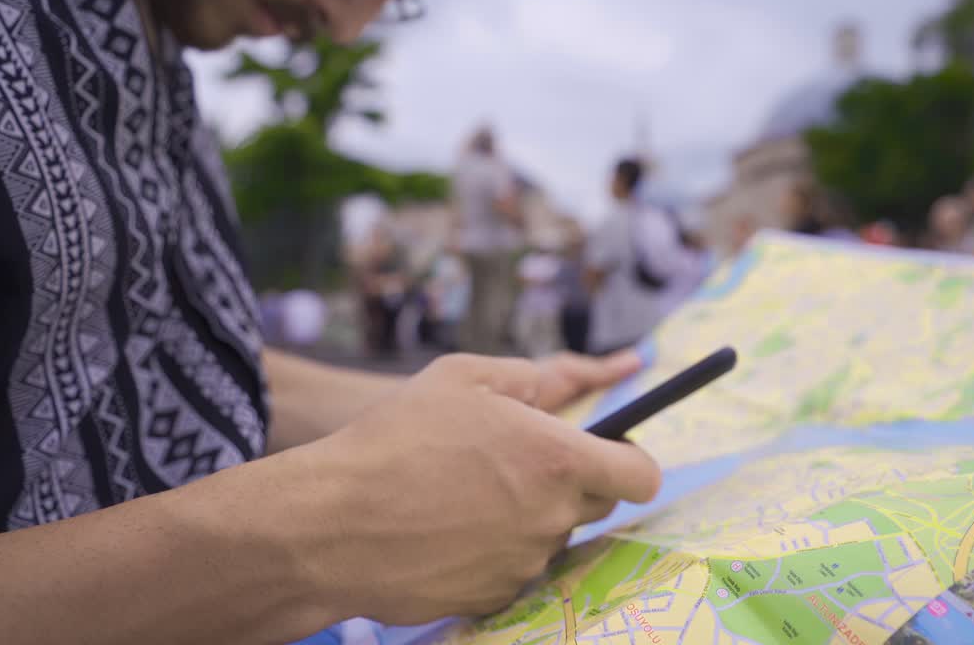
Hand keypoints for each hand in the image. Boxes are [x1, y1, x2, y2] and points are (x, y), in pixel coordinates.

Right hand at [296, 354, 661, 624]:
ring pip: (548, 536)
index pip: (641, 476)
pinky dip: (492, 551)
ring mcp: (524, 562)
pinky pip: (512, 569)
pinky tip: (447, 531)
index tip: (611, 455)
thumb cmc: (395, 439)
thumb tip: (556, 390)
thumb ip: (525, 377)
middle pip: (595, 504)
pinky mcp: (494, 596)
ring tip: (464, 495)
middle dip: (569, 483)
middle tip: (516, 465)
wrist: (331, 522)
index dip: (630, 462)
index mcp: (558, 458)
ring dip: (526, 516)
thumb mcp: (460, 376)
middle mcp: (552, 516)